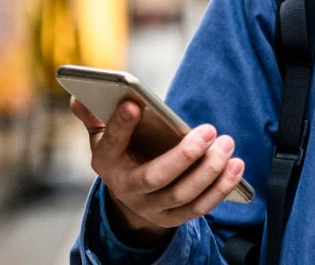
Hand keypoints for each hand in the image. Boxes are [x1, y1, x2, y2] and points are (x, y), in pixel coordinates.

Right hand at [70, 97, 245, 246]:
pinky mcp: (173, 218)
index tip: (135, 103)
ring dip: (210, 170)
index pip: (111, 145)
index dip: (120, 126)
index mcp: (105, 163)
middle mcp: (127, 189)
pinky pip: (200, 207)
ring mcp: (151, 207)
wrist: (130, 194)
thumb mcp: (104, 135)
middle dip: (185, 154)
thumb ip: (94, 115)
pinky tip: (236, 166)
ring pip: (183, 193)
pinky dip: (220, 187)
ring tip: (227, 143)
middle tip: (210, 129)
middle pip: (156, 176)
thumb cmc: (122, 153)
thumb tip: (78, 96)